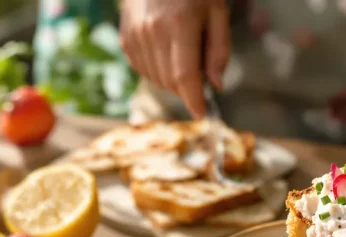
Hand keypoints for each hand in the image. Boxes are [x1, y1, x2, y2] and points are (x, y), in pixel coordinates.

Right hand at [119, 0, 230, 117]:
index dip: (194, 100)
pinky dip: (158, 72)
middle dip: (188, 90)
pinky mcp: (126, 40)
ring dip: (174, 82)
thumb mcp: (217, 12)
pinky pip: (144, 70)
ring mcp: (135, 36)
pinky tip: (168, 55)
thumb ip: (219, 50)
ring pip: (157, 79)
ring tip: (184, 59)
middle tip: (201, 77)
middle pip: (171, 82)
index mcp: (179, 25)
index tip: (202, 114)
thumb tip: (216, 85)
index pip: (185, 76)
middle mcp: (152, 32)